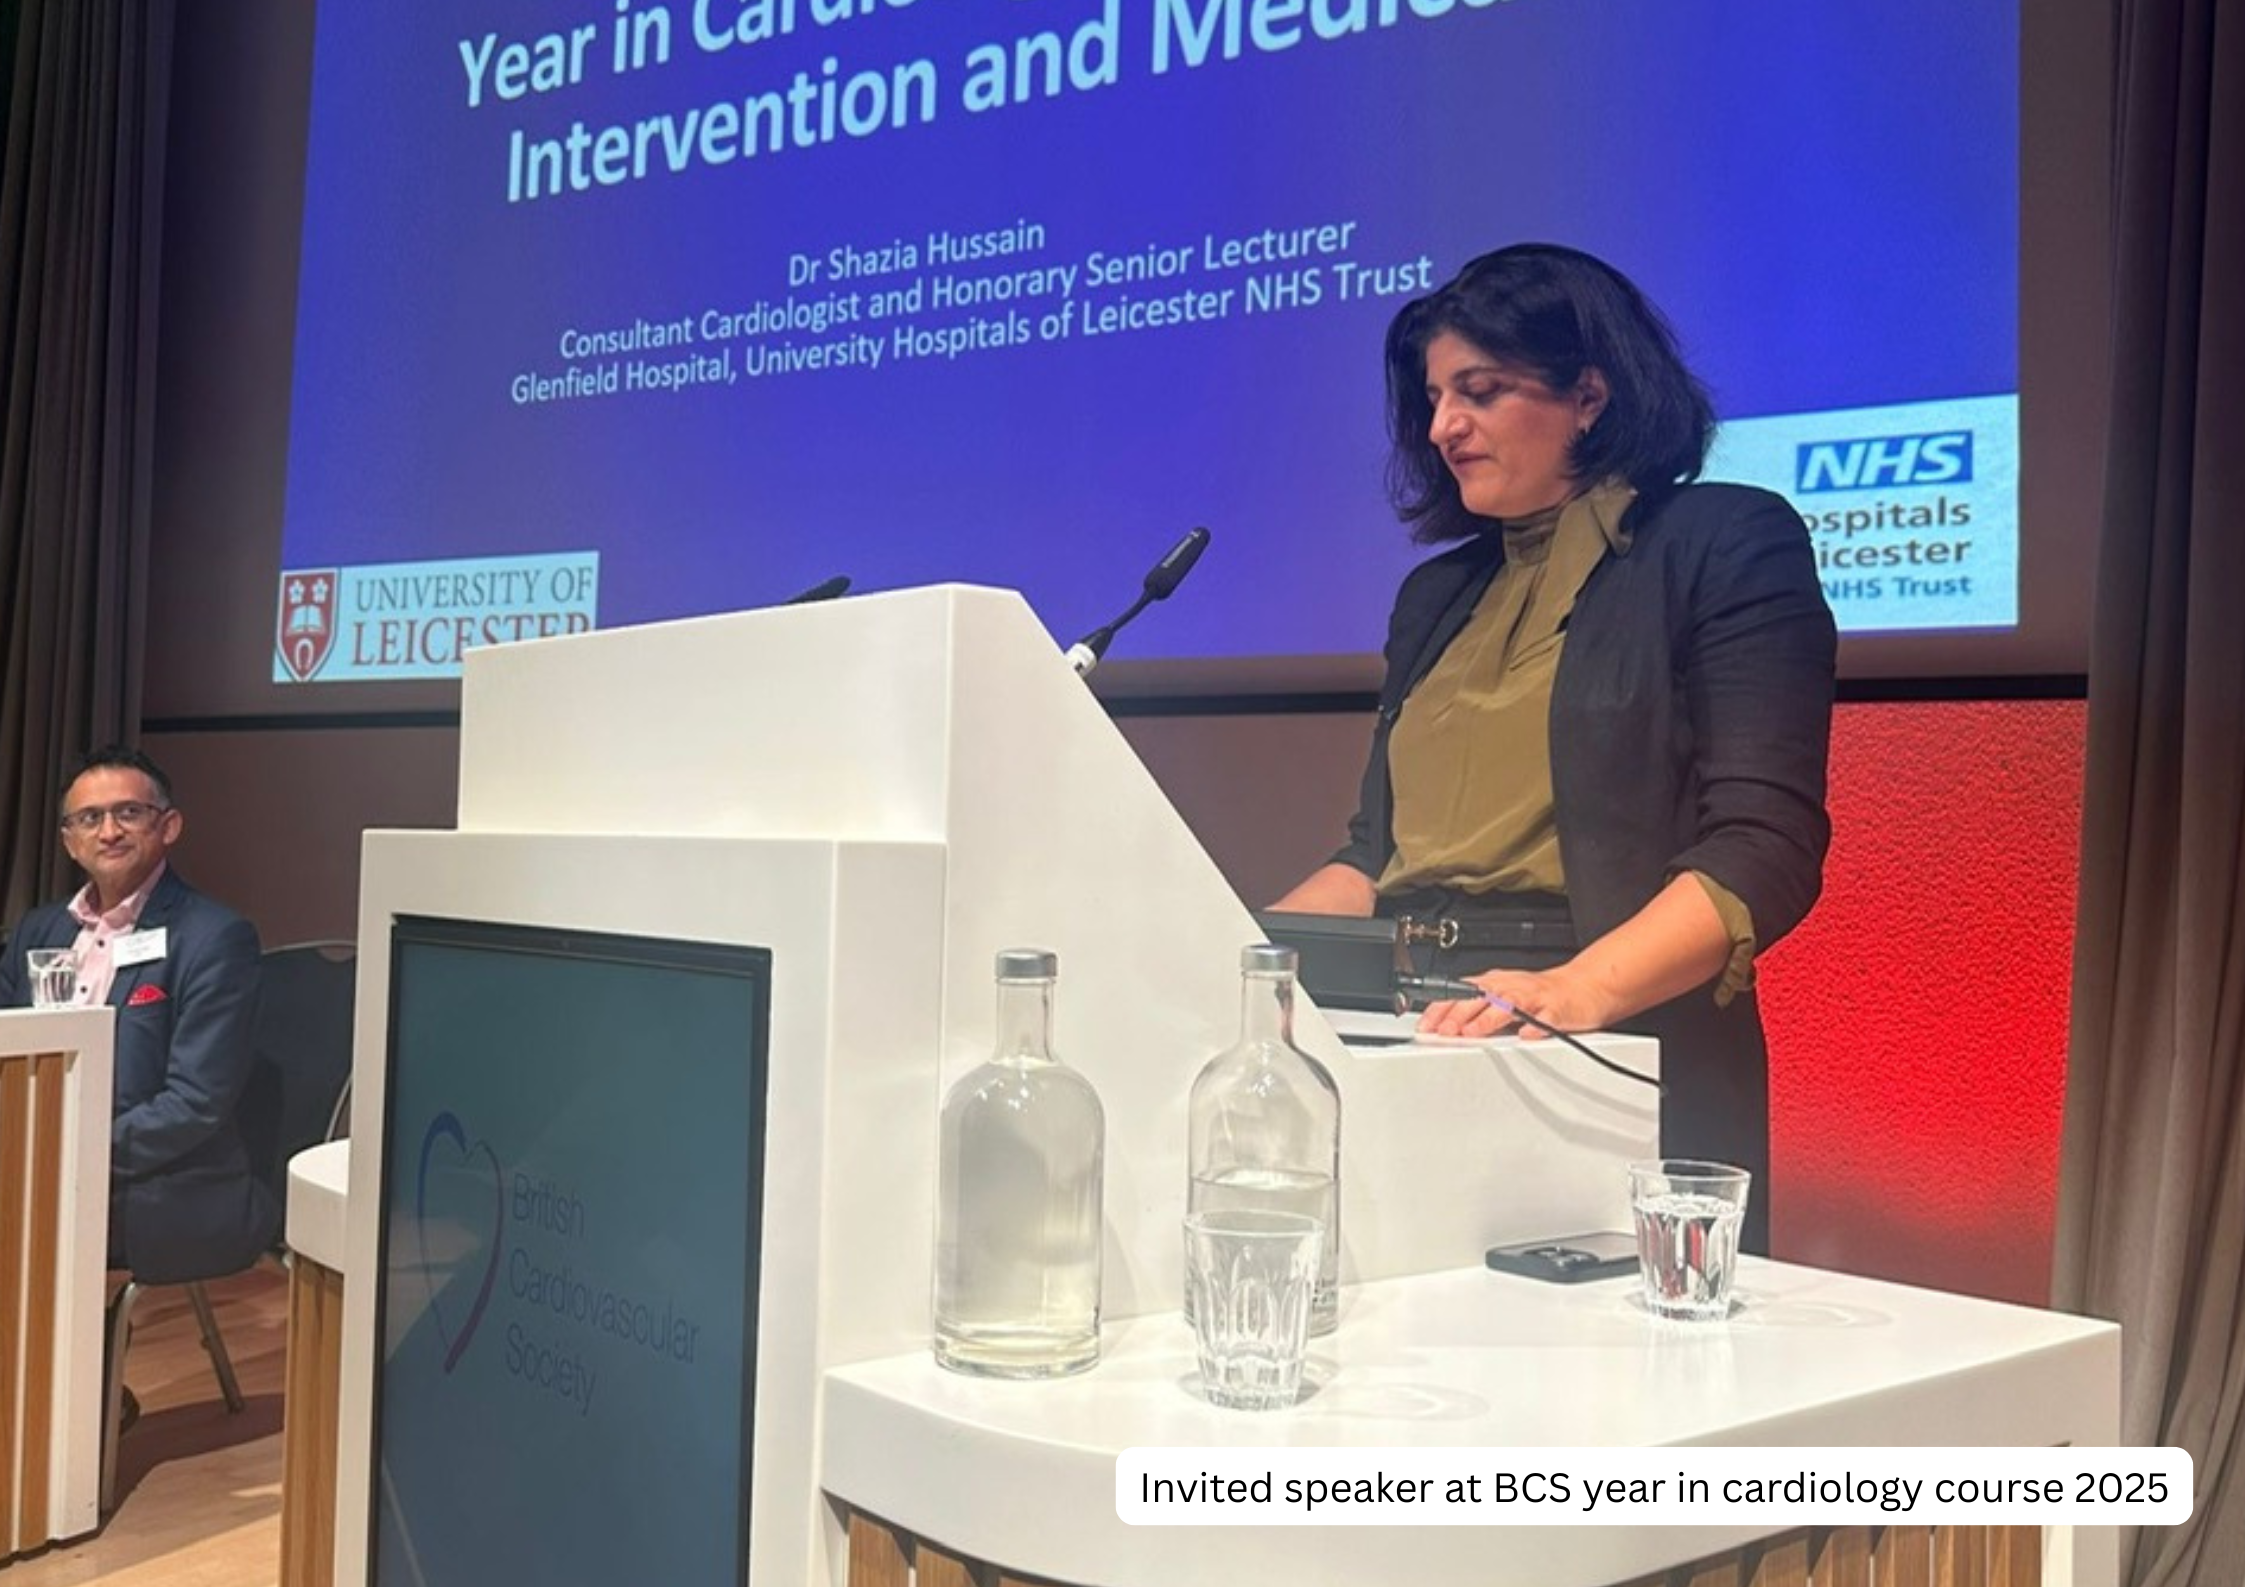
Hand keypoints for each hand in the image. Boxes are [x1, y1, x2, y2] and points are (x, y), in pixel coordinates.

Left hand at [1415, 964, 1616, 1039]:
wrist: (1585, 987)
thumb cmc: (1541, 995)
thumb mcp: (1503, 996)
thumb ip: (1477, 1010)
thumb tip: (1444, 1026)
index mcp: (1495, 984)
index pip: (1461, 993)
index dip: (1441, 1009)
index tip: (1425, 1026)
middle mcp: (1511, 988)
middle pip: (1481, 997)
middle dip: (1459, 1015)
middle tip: (1444, 1032)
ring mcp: (1535, 998)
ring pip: (1509, 1005)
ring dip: (1489, 1019)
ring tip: (1473, 1032)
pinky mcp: (1558, 1010)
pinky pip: (1546, 1018)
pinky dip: (1536, 1027)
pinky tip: (1526, 1036)